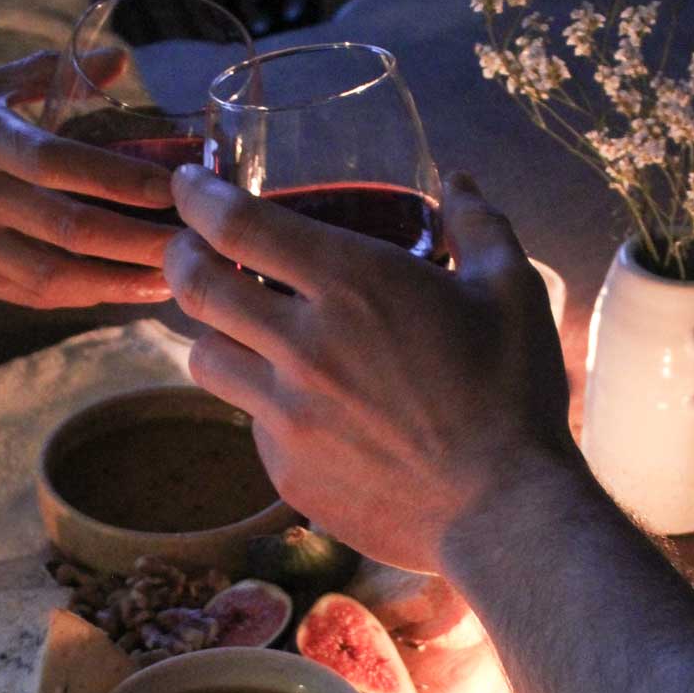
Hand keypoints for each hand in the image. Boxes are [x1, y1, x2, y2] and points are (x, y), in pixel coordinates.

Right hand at [0, 53, 177, 309]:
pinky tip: (125, 292)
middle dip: (139, 242)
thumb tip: (119, 61)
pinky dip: (84, 296)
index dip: (124, 179)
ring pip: (56, 273)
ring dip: (120, 280)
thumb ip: (43, 73)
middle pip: (70, 227)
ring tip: (175, 279)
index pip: (63, 161)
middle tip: (197, 247)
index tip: (178, 187)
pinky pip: (33, 294)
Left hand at [164, 167, 575, 571]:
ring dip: (212, 333)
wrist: (502, 512)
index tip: (189, 184)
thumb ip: (477, 225)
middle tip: (188, 248)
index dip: (198, 196)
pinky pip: (250, 424)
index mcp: (351, 285)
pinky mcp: (287, 472)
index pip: (236, 225)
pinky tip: (300, 406)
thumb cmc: (514, 395)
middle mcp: (301, 346)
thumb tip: (455, 180)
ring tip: (235, 328)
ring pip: (205, 359)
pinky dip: (262, 404)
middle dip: (179, 256)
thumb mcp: (512, 291)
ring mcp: (286, 415)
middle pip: (195, 288)